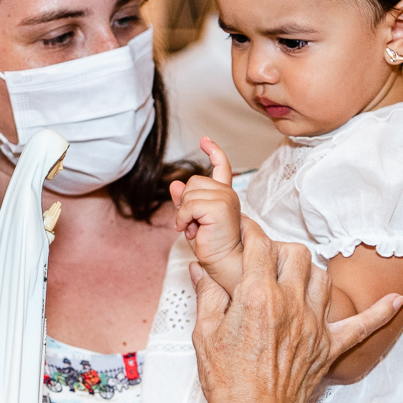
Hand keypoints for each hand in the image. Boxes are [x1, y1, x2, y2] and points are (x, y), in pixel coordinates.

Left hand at [171, 137, 243, 291]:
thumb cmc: (210, 245)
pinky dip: (184, 219)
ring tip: (195, 229)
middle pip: (192, 182)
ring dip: (184, 214)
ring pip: (188, 194)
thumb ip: (184, 201)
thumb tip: (175, 184)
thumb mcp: (191, 220)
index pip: (221, 166)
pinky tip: (192, 231)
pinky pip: (188, 206)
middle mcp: (227, 193)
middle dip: (185, 204)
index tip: (205, 140)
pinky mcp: (220, 206)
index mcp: (223, 194)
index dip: (213, 151)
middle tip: (194, 225)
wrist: (222, 262)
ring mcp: (226, 198)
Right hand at [189, 218, 402, 402]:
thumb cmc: (226, 381)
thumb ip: (207, 296)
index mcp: (257, 297)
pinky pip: (363, 326)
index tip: (245, 230)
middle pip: (297, 254)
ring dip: (309, 271)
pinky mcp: (329, 347)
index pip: (259, 247)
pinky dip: (380, 312)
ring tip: (294, 276)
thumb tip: (200, 272)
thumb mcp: (205, 333)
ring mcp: (314, 325)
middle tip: (266, 257)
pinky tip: (395, 300)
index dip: (251, 233)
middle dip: (281, 248)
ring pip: (323, 278)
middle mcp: (290, 304)